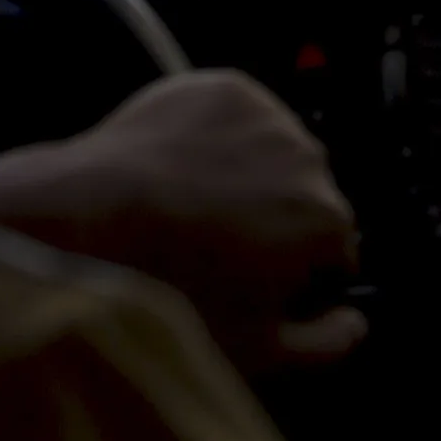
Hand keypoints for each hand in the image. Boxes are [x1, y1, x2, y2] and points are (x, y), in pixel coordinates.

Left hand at [0, 70, 365, 373]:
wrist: (86, 225)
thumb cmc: (168, 293)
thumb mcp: (258, 352)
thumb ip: (328, 344)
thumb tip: (354, 325)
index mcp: (327, 222)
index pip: (337, 251)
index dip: (299, 273)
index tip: (261, 283)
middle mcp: (309, 157)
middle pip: (305, 196)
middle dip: (274, 219)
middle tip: (215, 249)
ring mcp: (266, 115)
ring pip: (271, 152)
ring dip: (247, 173)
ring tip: (190, 208)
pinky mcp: (221, 87)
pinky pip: (235, 117)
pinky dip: (215, 137)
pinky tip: (178, 171)